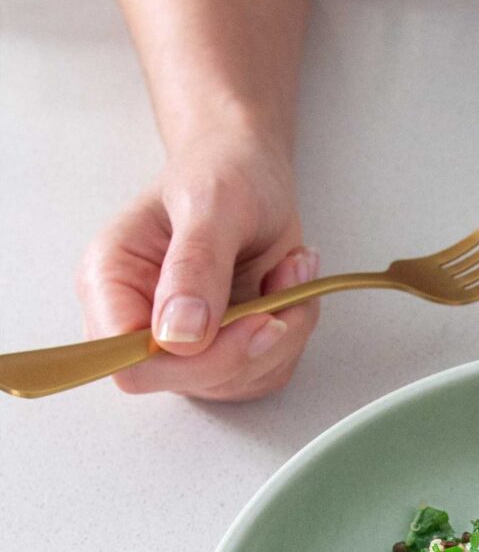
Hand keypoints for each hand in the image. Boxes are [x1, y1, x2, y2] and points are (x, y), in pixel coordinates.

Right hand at [77, 137, 320, 400]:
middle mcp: (140, 323)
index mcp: (110, 283)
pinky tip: (290, 285)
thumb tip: (181, 337)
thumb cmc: (222, 172)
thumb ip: (195, 266)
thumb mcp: (211, 202)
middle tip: (282, 285)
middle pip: (187, 380)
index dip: (191, 359)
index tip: (250, 316)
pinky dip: (294, 331)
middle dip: (250, 340)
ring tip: (289, 268)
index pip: (129, 363)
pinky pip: (267, 371)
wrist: (251, 170)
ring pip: (236, 381)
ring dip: (283, 329)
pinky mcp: (226, 351)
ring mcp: (183, 345)